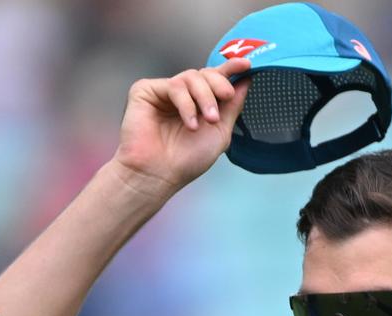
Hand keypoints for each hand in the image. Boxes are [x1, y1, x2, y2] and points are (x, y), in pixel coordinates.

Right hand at [111, 57, 252, 196]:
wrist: (159, 174)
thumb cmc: (187, 159)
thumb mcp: (220, 131)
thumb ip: (232, 106)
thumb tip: (246, 81)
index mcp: (199, 103)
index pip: (215, 79)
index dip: (230, 68)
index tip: (247, 64)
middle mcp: (182, 95)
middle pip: (206, 74)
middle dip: (220, 84)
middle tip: (227, 97)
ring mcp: (163, 91)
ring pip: (192, 77)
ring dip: (205, 97)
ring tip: (208, 120)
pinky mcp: (145, 91)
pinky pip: (174, 86)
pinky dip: (186, 104)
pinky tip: (190, 124)